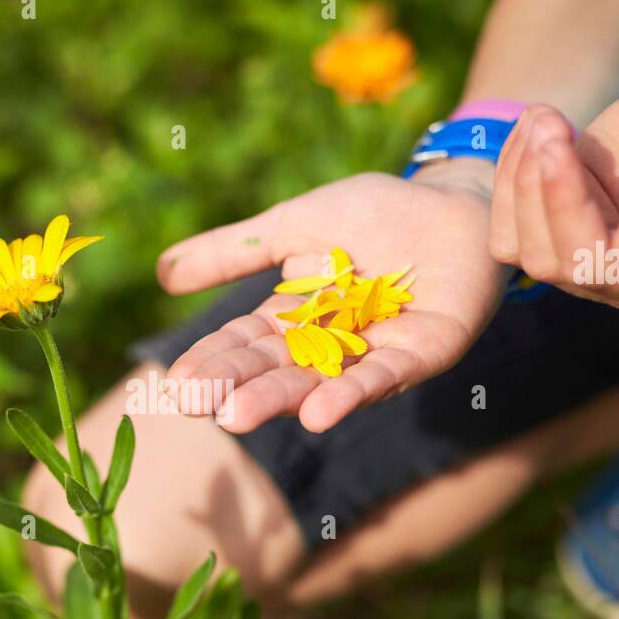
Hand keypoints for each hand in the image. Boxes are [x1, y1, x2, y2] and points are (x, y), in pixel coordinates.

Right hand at [156, 165, 506, 433]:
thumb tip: (162, 275)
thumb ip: (235, 252)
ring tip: (236, 417)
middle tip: (194, 404)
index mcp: (298, 319)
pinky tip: (317, 415)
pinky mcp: (423, 352)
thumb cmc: (376, 213)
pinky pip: (383, 377)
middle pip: (276, 369)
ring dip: (279, 400)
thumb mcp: (293, 225)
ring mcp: (376, 355)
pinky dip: (351, 394)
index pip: (246, 344)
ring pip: (321, 382)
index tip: (175, 384)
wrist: (456, 200)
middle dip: (235, 387)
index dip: (212, 362)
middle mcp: (333, 347)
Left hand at [489, 54, 618, 313]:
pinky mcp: (557, 230)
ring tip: (546, 117)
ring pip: (517, 246)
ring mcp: (583, 259)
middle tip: (548, 119)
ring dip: (517, 178)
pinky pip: (506, 223)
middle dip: (535, 187)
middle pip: (547, 260)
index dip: (565, 204)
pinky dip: (508, 174)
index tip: (557, 141)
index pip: (593, 263)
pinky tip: (534, 129)